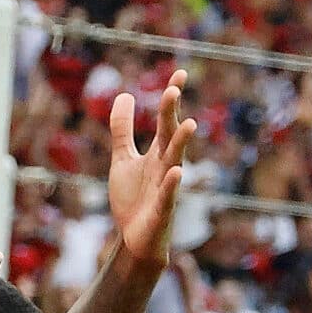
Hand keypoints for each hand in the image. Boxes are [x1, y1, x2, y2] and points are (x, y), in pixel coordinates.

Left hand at [107, 72, 195, 262]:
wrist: (134, 239)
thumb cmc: (134, 198)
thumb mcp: (122, 159)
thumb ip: (123, 130)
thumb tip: (125, 95)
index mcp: (157, 153)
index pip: (166, 121)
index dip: (171, 99)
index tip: (178, 73)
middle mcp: (165, 165)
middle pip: (170, 135)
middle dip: (171, 114)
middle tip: (173, 90)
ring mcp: (166, 187)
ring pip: (175, 162)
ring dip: (181, 143)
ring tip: (188, 124)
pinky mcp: (162, 210)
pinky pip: (169, 195)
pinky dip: (172, 184)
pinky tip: (176, 172)